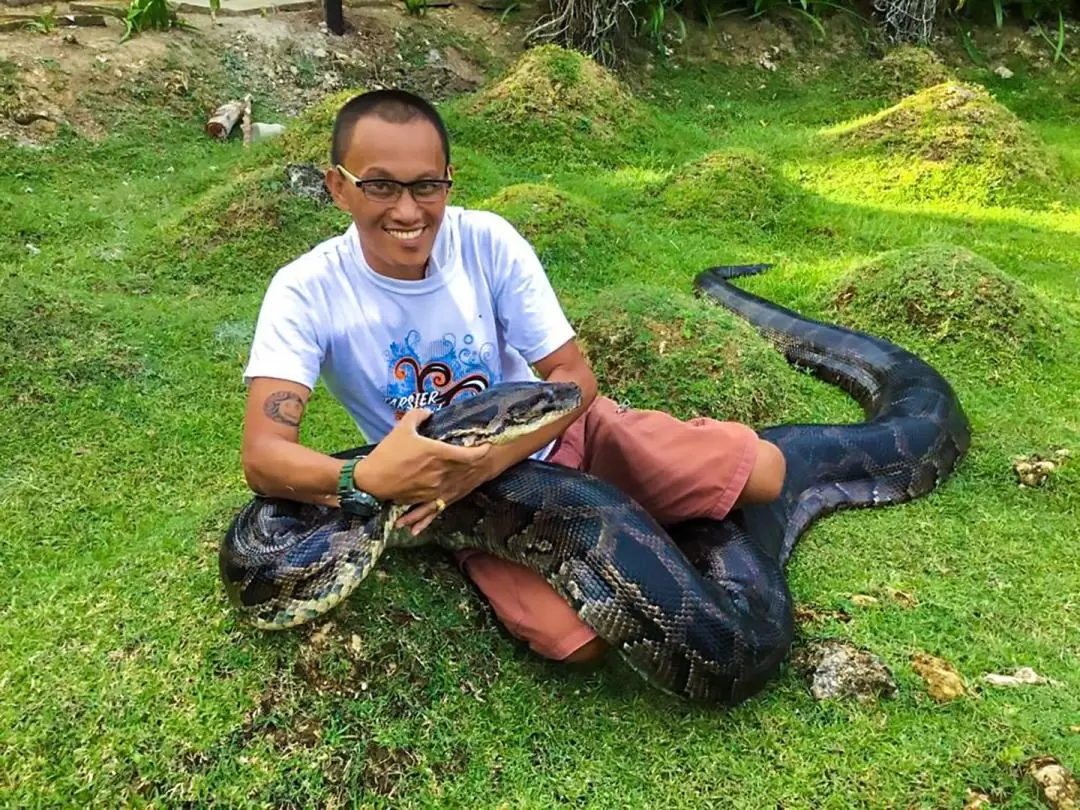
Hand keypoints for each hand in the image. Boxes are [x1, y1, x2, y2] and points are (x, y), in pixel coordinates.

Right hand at [352, 408, 494, 533]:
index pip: (469, 454)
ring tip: (470, 468)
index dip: (481, 451)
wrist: (372, 481)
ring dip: (465, 474)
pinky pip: (446, 493)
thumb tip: (429, 412)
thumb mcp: (402, 428)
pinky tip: (455, 484)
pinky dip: (452, 487)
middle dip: (475, 462)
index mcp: (437, 453)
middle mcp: (440, 472)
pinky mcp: (427, 498)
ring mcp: (435, 487)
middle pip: (466, 469)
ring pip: (458, 481)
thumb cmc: (388, 453)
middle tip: (480, 454)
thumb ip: (418, 415)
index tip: (488, 446)